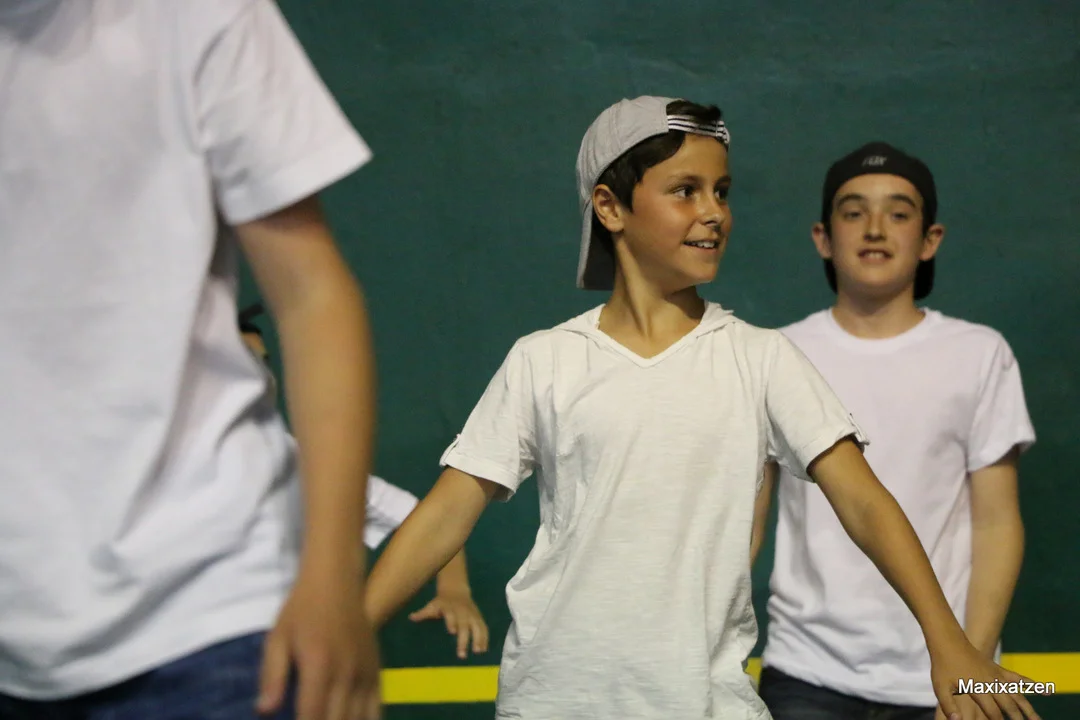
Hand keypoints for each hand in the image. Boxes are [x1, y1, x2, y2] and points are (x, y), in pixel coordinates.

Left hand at [257, 569, 381, 719]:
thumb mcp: (277, 638)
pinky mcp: (377, 670)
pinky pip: (377, 708)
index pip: (312, 716)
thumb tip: (265, 711)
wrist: (337, 580)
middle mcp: (347, 674)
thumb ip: (271, 676)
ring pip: (360, 718)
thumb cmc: (302, 609)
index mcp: (319, 666)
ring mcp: (365, 673)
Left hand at [409, 590, 488, 658]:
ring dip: (478, 638)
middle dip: (464, 639)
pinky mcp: (479, 617)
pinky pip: (484, 627)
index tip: (452, 632)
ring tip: (477, 651)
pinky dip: (485, 637)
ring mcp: (472, 614)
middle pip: (464, 625)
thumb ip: (423, 613)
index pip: (451, 615)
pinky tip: (484, 649)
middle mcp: (462, 611)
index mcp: (450, 608)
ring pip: (477, 626)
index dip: (452, 622)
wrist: (456, 590)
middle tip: (461, 654)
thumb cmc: (441, 602)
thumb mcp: (432, 605)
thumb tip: (411, 617)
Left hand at [930, 639, 1041, 719]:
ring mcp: (998, 676)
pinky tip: (1047, 691)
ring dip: (1028, 709)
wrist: (949, 642)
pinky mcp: (1000, 670)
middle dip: (1017, 719)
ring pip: (1017, 695)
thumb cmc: (943, 666)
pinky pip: (1019, 678)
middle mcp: (991, 683)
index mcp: (977, 688)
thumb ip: (948, 706)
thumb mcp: (940, 687)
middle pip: (1009, 705)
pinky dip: (1033, 685)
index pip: (992, 712)